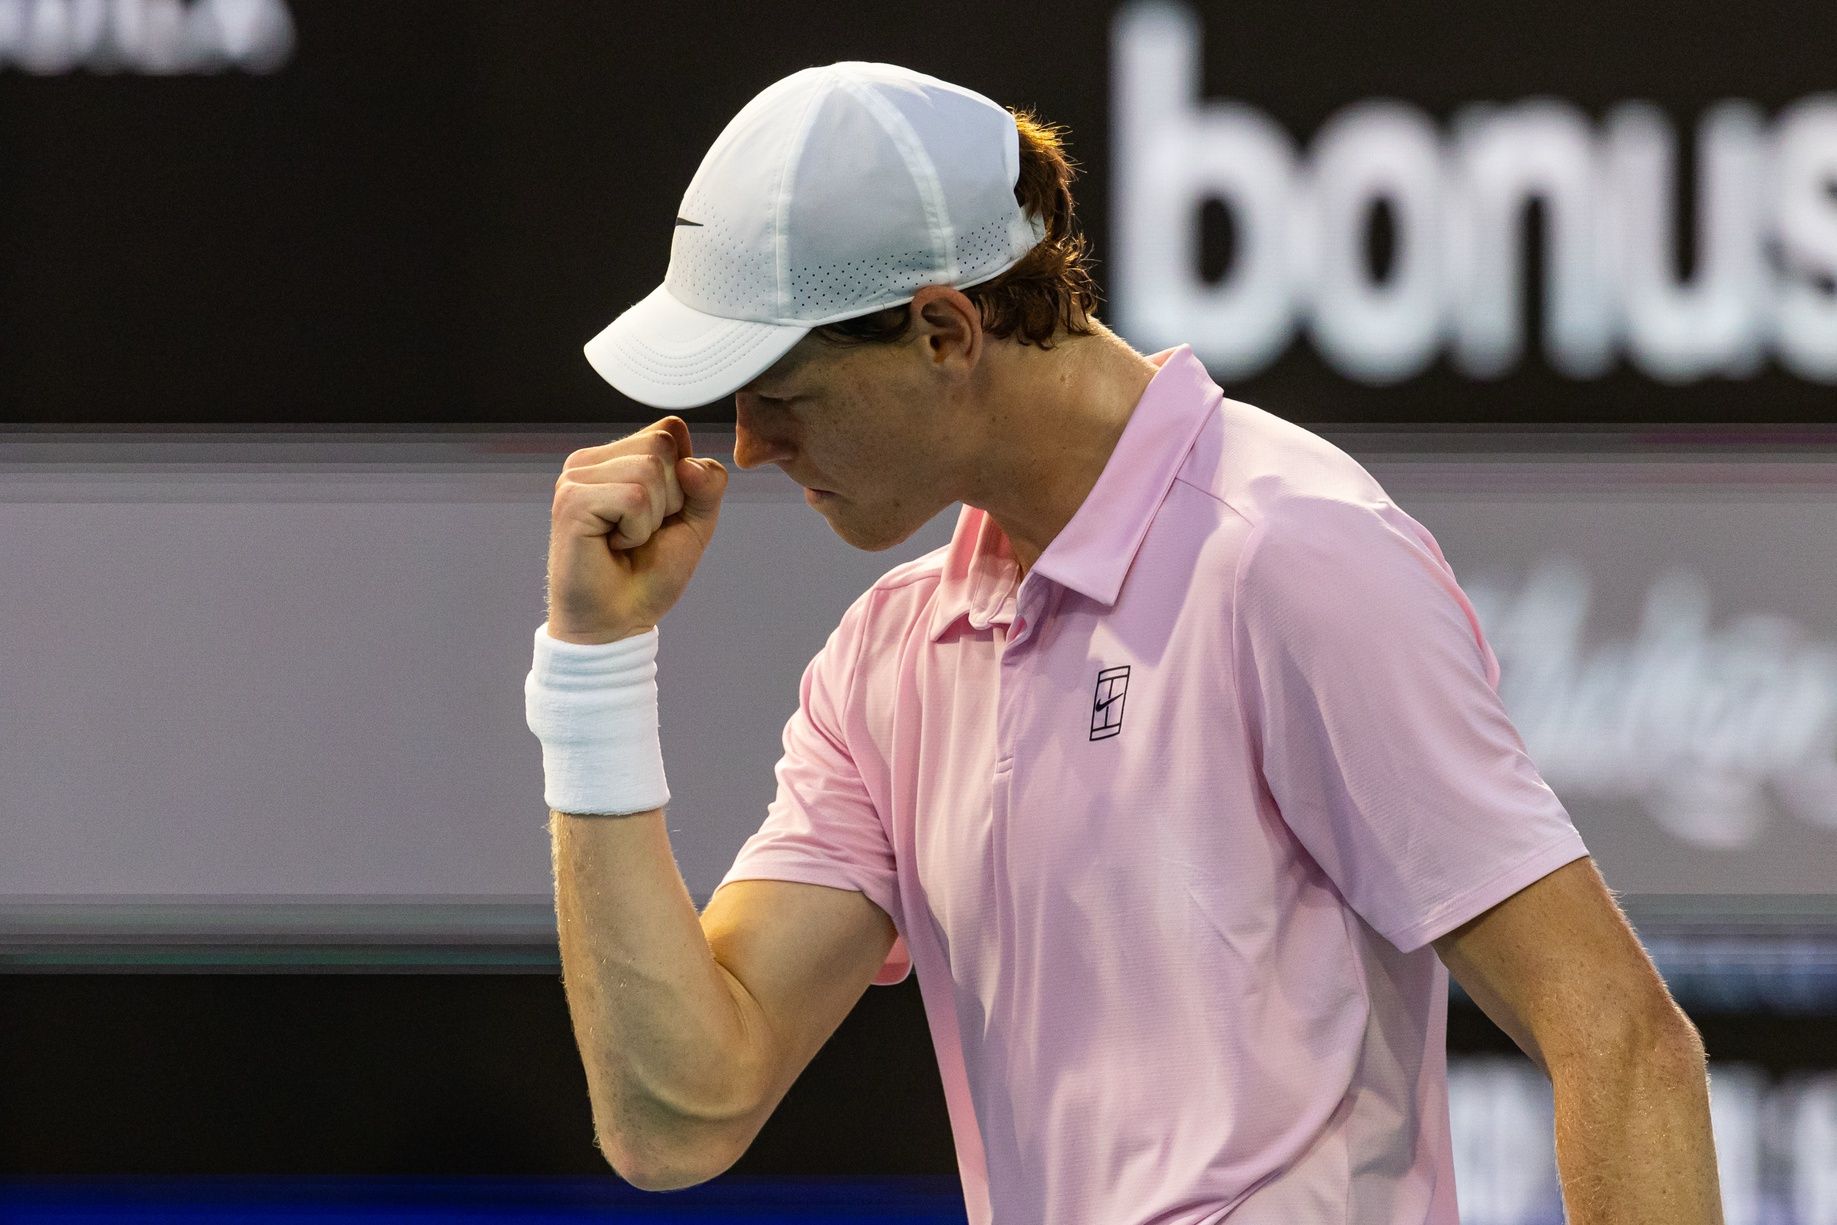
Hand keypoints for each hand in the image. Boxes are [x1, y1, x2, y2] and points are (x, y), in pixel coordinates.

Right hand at [545, 415, 728, 643]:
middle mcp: (592, 460)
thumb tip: (689, 463)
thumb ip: (708, 484)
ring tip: (626, 540)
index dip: (685, 478)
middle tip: (642, 531)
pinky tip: (614, 545)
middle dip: (672, 497)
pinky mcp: (571, 499)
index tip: (663, 515)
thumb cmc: (649, 574)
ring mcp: (576, 477)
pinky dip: (636, 530)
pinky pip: (632, 498)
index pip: (671, 430)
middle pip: (663, 445)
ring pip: (649, 470)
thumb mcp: (696, 522)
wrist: (617, 621)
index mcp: (617, 456)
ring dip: (652, 518)